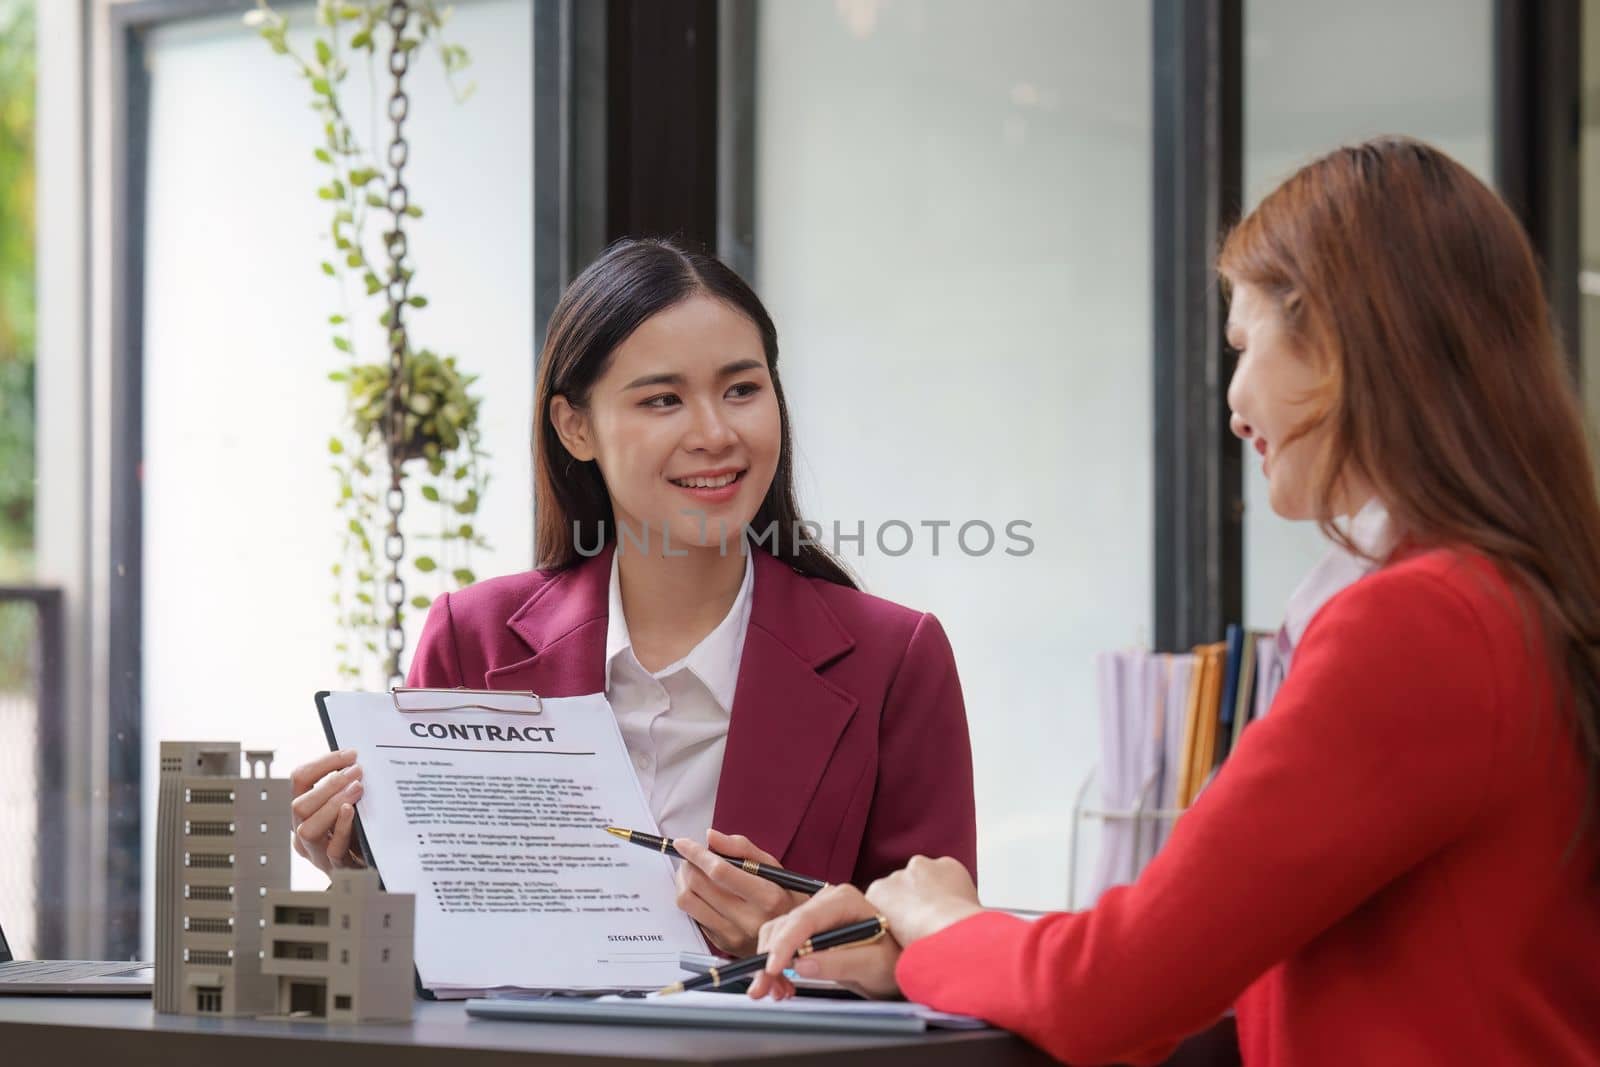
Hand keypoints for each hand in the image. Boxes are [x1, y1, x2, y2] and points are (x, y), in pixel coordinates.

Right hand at [289, 749, 366, 874]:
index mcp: (305, 812)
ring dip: (332, 803)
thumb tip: (360, 759)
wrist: (372, 869)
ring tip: (357, 788)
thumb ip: (348, 787)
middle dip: (328, 784)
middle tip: (356, 771)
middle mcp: (304, 833)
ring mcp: (317, 854)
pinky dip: (341, 828)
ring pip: (308, 829)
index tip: (349, 754)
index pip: (299, 781)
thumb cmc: (360, 834)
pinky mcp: (336, 868)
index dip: (322, 764)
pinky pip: (332, 849)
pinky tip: (351, 812)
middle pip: (299, 806)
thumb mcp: (351, 807)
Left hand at [672, 830, 807, 956]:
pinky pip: (693, 917)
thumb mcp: (773, 866)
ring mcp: (735, 935)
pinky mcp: (723, 945)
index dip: (697, 854)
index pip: (720, 871)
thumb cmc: (785, 894)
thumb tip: (710, 836)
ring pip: (688, 902)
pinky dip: (693, 898)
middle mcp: (750, 919)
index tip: (683, 843)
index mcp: (767, 896)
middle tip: (692, 856)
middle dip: (688, 864)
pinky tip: (704, 892)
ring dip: (683, 881)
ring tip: (694, 872)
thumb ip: (742, 848)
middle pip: (698, 885)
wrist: (796, 935)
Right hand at [748, 883, 901, 1000]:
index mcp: (844, 900)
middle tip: (762, 990)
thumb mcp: (874, 965)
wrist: (896, 964)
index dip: (785, 943)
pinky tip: (782, 986)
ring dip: (769, 965)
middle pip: (785, 926)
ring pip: (776, 934)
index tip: (772, 968)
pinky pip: (781, 944)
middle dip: (770, 959)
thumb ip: (841, 962)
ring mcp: (815, 914)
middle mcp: (825, 902)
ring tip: (775, 992)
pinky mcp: (807, 931)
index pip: (805, 919)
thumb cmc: (894, 960)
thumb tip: (802, 964)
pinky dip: (775, 966)